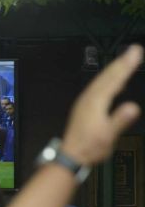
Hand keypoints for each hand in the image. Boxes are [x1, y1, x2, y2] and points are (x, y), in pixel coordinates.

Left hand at [62, 45, 141, 164]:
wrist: (71, 156)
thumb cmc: (89, 147)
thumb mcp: (107, 136)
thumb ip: (119, 120)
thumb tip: (132, 107)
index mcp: (95, 102)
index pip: (114, 79)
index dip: (126, 65)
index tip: (136, 52)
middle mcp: (88, 99)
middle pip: (107, 76)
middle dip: (121, 62)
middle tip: (133, 50)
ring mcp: (85, 102)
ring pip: (101, 80)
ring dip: (113, 69)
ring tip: (125, 60)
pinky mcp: (84, 107)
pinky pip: (97, 88)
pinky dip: (107, 80)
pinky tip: (113, 82)